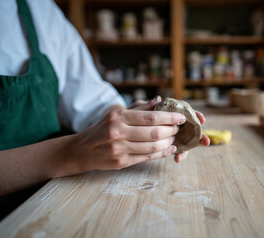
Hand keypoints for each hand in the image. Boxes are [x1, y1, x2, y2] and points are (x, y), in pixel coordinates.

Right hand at [70, 96, 184, 170]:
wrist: (81, 150)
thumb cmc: (101, 129)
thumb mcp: (116, 114)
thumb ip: (137, 108)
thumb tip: (158, 101)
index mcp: (118, 117)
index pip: (150, 117)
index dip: (169, 117)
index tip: (181, 117)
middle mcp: (118, 132)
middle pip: (154, 132)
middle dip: (171, 130)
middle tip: (178, 128)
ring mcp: (119, 149)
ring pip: (152, 146)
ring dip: (168, 142)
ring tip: (174, 138)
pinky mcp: (121, 162)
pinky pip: (147, 157)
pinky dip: (161, 153)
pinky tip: (169, 149)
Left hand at [129, 96, 209, 163]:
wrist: (126, 126)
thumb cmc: (133, 115)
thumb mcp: (137, 109)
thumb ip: (146, 106)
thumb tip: (157, 100)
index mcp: (169, 111)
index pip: (186, 112)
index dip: (195, 115)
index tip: (202, 119)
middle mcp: (173, 123)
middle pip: (190, 128)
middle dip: (199, 136)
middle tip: (206, 142)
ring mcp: (171, 134)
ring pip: (185, 141)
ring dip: (188, 148)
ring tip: (187, 153)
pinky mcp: (168, 144)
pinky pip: (176, 149)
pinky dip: (179, 154)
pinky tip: (177, 158)